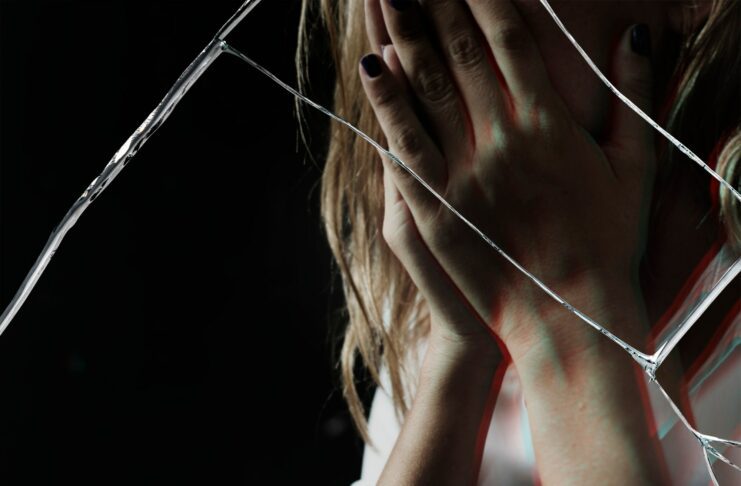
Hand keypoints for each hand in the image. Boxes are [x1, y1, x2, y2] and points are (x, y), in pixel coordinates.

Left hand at [361, 0, 655, 357]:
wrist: (568, 316)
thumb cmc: (606, 243)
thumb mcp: (635, 167)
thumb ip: (635, 97)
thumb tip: (637, 36)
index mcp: (551, 124)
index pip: (511, 39)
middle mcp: (504, 139)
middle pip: (462, 53)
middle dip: (435, 2)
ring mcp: (466, 173)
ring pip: (428, 89)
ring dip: (404, 35)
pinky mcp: (436, 208)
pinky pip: (405, 146)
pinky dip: (386, 103)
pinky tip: (370, 66)